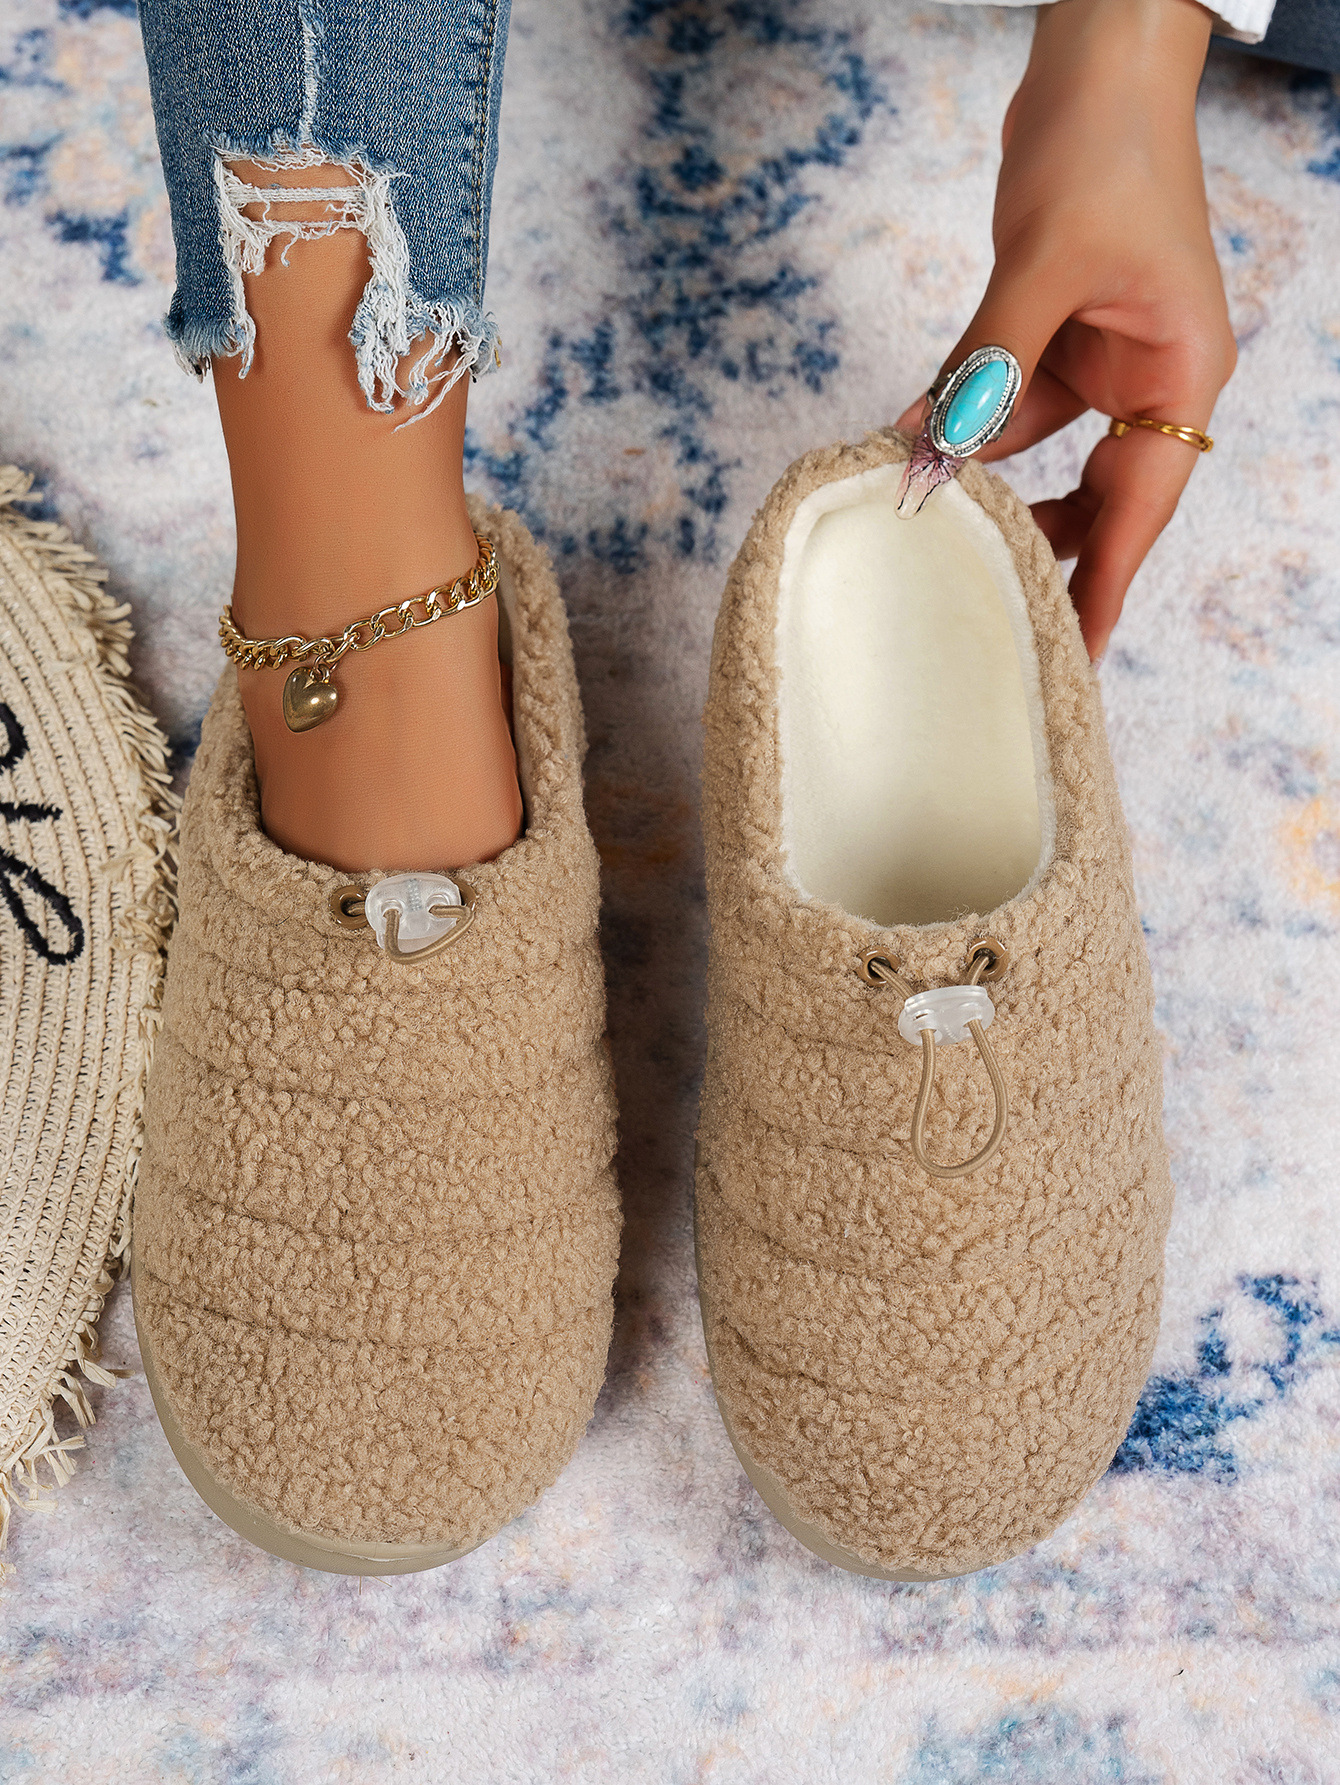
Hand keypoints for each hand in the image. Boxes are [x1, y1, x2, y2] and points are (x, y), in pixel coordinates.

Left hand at [896, 0, 1234, 659]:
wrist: (1097, 56)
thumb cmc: (1101, 145)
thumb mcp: (1041, 265)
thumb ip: (986, 367)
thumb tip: (930, 457)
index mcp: (1182, 372)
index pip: (1143, 505)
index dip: (1107, 585)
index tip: (1074, 654)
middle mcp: (1152, 377)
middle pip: (1100, 497)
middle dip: (1043, 551)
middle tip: (988, 620)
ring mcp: (1106, 360)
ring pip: (1045, 457)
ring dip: (989, 487)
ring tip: (933, 540)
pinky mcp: (1060, 336)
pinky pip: (1012, 406)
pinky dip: (969, 428)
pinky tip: (922, 454)